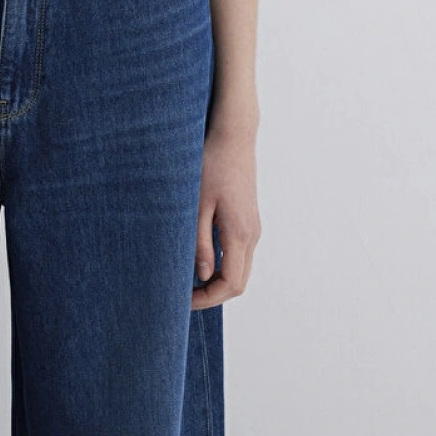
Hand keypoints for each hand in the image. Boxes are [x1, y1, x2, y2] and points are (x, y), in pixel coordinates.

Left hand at [191, 124, 260, 309]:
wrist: (233, 134)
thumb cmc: (212, 163)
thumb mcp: (197, 203)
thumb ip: (200, 242)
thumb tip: (204, 277)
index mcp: (239, 232)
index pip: (231, 284)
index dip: (208, 298)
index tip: (183, 300)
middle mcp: (252, 234)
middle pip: (239, 282)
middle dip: (213, 295)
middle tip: (183, 295)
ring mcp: (252, 226)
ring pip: (240, 268)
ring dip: (218, 280)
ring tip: (187, 278)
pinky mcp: (248, 218)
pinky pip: (239, 253)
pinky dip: (223, 264)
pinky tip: (200, 257)